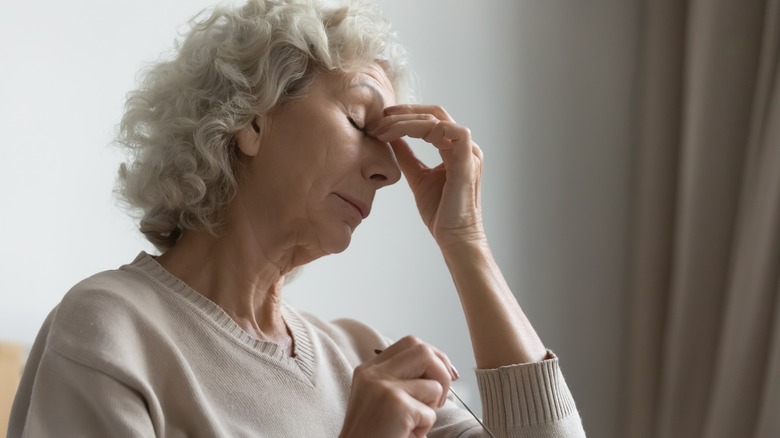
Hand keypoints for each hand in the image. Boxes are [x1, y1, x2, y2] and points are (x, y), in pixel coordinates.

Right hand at [339, 336, 458, 437]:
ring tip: (412, 423)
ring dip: (431, 407)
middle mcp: (374, 373)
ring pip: (433, 384)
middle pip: (423, 351)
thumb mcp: (381, 398)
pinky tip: (405, 434)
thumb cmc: (374, 433)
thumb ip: (403, 379)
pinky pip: (430, 413)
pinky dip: (424, 428)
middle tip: (439, 398)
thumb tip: (446, 370)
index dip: (435, 357)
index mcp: (369, 369)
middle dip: (442, 372)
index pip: (410, 344)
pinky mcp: (396, 405)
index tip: (446, 374)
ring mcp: (384, 387)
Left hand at [368, 105, 484, 247]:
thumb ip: (407, 156)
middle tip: (378, 120)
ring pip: (438, 120)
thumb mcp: (417, 177)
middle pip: (435, 113)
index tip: (380, 121)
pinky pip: (449, 131)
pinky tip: (402, 135)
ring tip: (383, 130)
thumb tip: (392, 138)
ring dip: (407, 121)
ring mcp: (469, 152)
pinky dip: (424, 128)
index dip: (405, 115)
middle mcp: (465, 146)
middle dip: (404, 112)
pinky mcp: (468, 161)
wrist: (454, 237)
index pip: (431, 119)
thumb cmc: (440, 211)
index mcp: (455, 148)